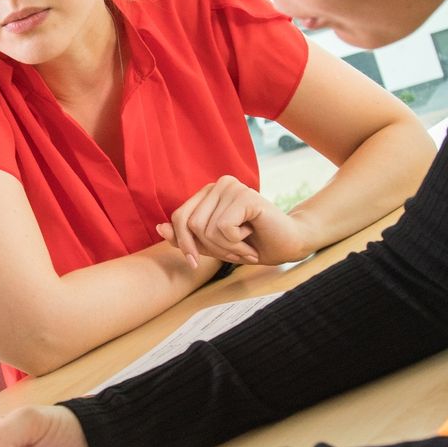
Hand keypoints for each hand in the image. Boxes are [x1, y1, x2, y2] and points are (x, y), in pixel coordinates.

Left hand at [158, 176, 311, 267]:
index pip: (179, 218)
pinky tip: (252, 235)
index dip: (185, 244)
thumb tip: (160, 228)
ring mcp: (232, 187)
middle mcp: (218, 184)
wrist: (287, 245)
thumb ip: (187, 238)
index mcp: (207, 193)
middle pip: (191, 225)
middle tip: (234, 252)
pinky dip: (236, 242)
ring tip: (245, 245)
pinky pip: (223, 228)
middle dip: (211, 248)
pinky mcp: (245, 195)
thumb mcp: (212, 245)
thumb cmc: (251, 244)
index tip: (195, 262)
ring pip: (207, 229)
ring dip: (227, 247)